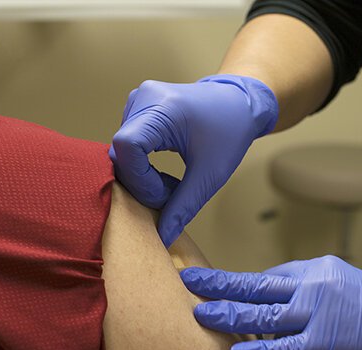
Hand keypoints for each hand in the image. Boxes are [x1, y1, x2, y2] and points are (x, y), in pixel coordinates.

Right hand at [110, 75, 277, 246]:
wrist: (240, 104)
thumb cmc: (231, 132)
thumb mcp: (210, 174)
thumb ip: (184, 207)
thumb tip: (163, 238)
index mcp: (162, 107)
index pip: (126, 148)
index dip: (140, 180)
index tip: (166, 195)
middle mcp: (144, 98)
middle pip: (121, 153)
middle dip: (143, 184)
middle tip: (173, 195)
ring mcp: (139, 100)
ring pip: (122, 152)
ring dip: (142, 177)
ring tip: (173, 184)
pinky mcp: (138, 107)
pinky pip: (127, 145)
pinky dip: (141, 165)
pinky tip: (163, 171)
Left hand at [181, 256, 361, 349]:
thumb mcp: (341, 281)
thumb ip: (306, 286)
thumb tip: (272, 297)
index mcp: (314, 269)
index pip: (266, 275)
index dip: (234, 280)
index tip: (209, 280)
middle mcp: (312, 285)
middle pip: (256, 285)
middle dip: (219, 284)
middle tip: (188, 281)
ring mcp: (319, 312)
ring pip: (263, 313)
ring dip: (229, 314)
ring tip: (200, 315)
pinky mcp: (327, 341)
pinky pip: (284, 347)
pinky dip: (258, 349)